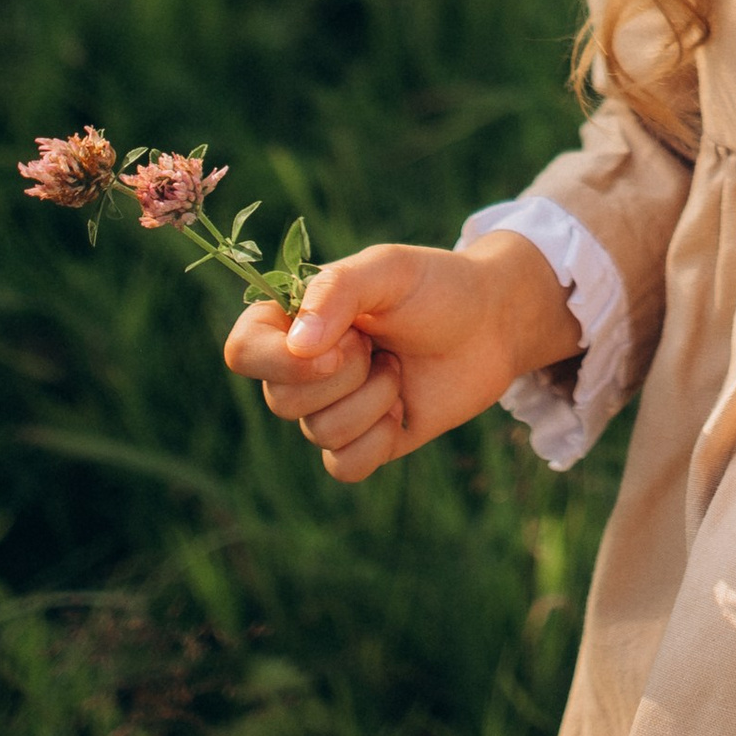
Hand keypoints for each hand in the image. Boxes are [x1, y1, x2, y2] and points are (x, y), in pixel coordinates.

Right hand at [222, 231, 578, 484]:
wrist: (493, 322)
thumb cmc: (437, 286)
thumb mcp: (389, 268)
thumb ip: (337, 292)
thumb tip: (296, 346)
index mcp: (295, 319)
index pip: (242, 351)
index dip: (279, 359)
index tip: (341, 343)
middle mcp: (304, 367)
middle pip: (280, 400)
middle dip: (344, 376)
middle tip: (381, 345)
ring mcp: (333, 406)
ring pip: (318, 432)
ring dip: (372, 401)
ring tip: (399, 367)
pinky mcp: (365, 441)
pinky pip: (343, 467)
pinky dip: (377, 442)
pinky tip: (402, 412)